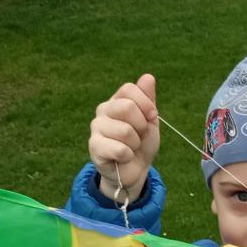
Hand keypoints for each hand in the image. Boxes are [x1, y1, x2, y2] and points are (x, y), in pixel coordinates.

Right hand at [88, 74, 159, 202]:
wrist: (135, 169)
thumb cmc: (141, 142)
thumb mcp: (149, 120)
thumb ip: (148, 99)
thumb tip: (148, 77)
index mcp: (117, 100)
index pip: (129, 89)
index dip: (145, 103)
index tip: (152, 116)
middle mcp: (103, 110)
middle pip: (127, 107)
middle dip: (142, 125)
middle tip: (140, 135)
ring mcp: (96, 128)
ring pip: (125, 130)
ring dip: (136, 143)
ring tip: (131, 147)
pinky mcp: (94, 147)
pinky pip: (119, 149)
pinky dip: (128, 155)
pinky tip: (124, 157)